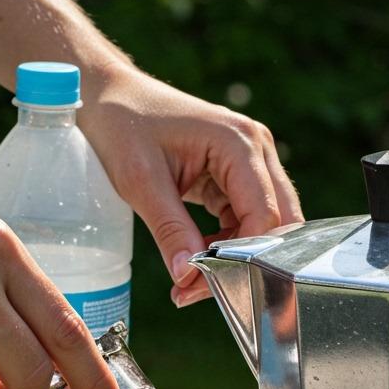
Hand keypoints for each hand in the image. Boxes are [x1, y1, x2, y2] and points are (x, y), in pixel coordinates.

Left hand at [80, 64, 303, 307]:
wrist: (108, 97)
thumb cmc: (123, 126)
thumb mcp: (141, 182)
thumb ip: (170, 230)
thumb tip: (189, 276)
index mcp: (239, 143)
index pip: (265, 216)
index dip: (242, 257)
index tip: (204, 284)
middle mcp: (256, 149)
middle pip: (279, 223)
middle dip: (247, 262)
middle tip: (203, 290)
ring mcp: (250, 162)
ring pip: (265, 226)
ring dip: (235, 257)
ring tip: (191, 280)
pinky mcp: (237, 175)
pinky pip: (245, 220)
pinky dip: (226, 245)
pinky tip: (196, 259)